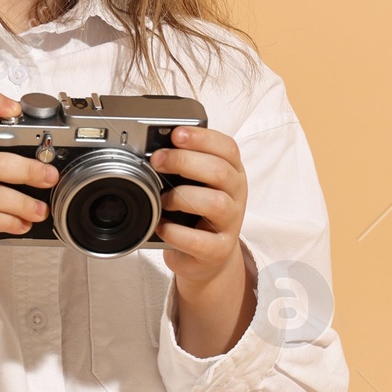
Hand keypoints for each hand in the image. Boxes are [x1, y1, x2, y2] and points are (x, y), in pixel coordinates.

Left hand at [150, 125, 254, 356]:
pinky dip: (175, 232)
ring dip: (182, 198)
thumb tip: (155, 148)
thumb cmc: (198, 214)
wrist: (208, 258)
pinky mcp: (219, 250)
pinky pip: (199, 240)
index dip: (202, 138)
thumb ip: (185, 166)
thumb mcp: (197, 184)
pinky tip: (163, 226)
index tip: (176, 134)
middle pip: (219, 171)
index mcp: (232, 173)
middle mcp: (237, 195)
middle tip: (157, 161)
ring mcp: (230, 224)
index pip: (227, 148)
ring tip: (163, 201)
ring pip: (215, 203)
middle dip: (184, 161)